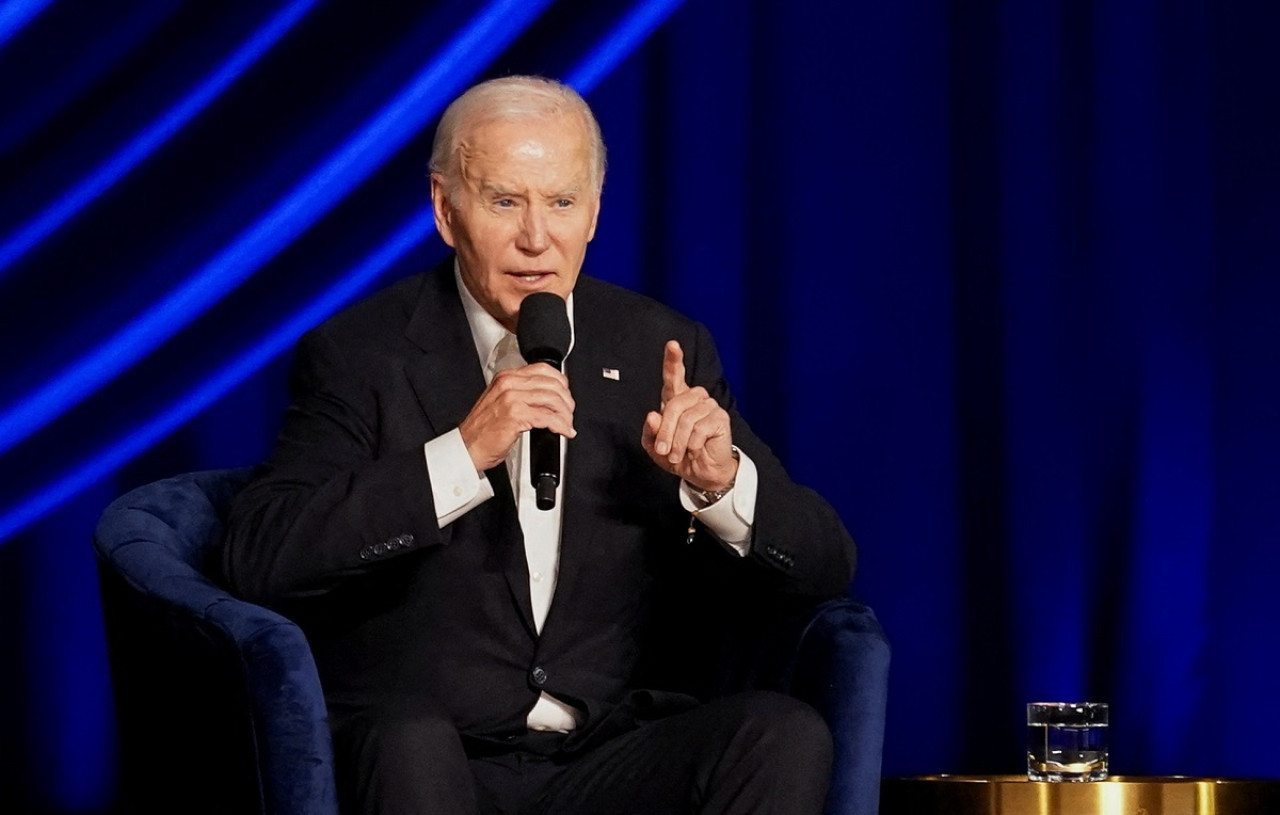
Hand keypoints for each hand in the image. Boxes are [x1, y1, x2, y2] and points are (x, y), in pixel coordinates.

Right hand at [459, 364, 575, 471]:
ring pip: (552, 399)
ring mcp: (511, 399)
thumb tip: (546, 396)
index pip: (543, 369)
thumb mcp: (500, 402)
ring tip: (567, 424)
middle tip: (569, 412)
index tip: (566, 394)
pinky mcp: (515, 416)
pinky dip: (560, 425)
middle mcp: (509, 384)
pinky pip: (547, 417)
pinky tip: (563, 431)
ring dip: (565, 414)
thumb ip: (521, 394)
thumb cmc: (482, 430)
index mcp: (506, 378)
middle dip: (567, 400)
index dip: (561, 382)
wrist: (467, 447)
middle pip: (551, 383)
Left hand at [641, 340, 737, 491]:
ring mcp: (709, 406)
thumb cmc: (678, 456)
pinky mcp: (720, 418)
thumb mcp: (656, 447)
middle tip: (663, 450)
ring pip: (686, 419)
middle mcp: (694, 398)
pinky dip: (692, 444)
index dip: (673, 360)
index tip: (672, 345)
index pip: (674, 376)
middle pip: (673, 404)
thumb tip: (652, 416)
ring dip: (678, 441)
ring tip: (678, 455)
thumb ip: (651, 432)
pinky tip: (694, 450)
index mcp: (677, 399)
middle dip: (665, 431)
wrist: (701, 473)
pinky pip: (699, 429)